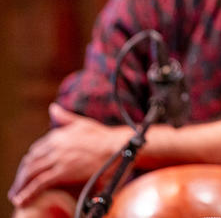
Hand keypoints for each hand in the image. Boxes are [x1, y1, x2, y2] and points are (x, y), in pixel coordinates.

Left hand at [8, 103, 129, 206]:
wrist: (117, 146)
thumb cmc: (103, 135)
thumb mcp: (82, 123)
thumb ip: (65, 117)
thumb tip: (53, 108)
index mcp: (58, 135)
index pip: (36, 149)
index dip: (31, 161)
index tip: (29, 169)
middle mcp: (55, 145)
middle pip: (30, 162)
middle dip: (22, 174)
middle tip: (20, 185)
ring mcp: (58, 158)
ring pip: (31, 173)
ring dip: (22, 184)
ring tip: (18, 195)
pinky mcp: (62, 171)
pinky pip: (40, 183)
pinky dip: (29, 192)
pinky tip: (24, 199)